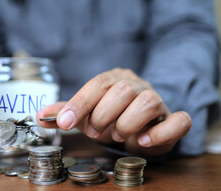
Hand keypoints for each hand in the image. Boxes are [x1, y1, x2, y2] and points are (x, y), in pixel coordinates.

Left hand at [37, 68, 191, 156]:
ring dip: (127, 123)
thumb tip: (41, 116)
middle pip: (122, 90)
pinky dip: (161, 132)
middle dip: (103, 114)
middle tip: (95, 131)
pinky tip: (144, 141)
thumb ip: (67, 113)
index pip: (99, 83)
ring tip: (117, 135)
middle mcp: (139, 86)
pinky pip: (179, 120)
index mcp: (117, 79)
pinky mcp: (174, 120)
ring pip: (148, 101)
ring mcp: (159, 101)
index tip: (64, 123)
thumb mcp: (87, 114)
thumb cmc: (112, 118)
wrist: (141, 128)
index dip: (80, 102)